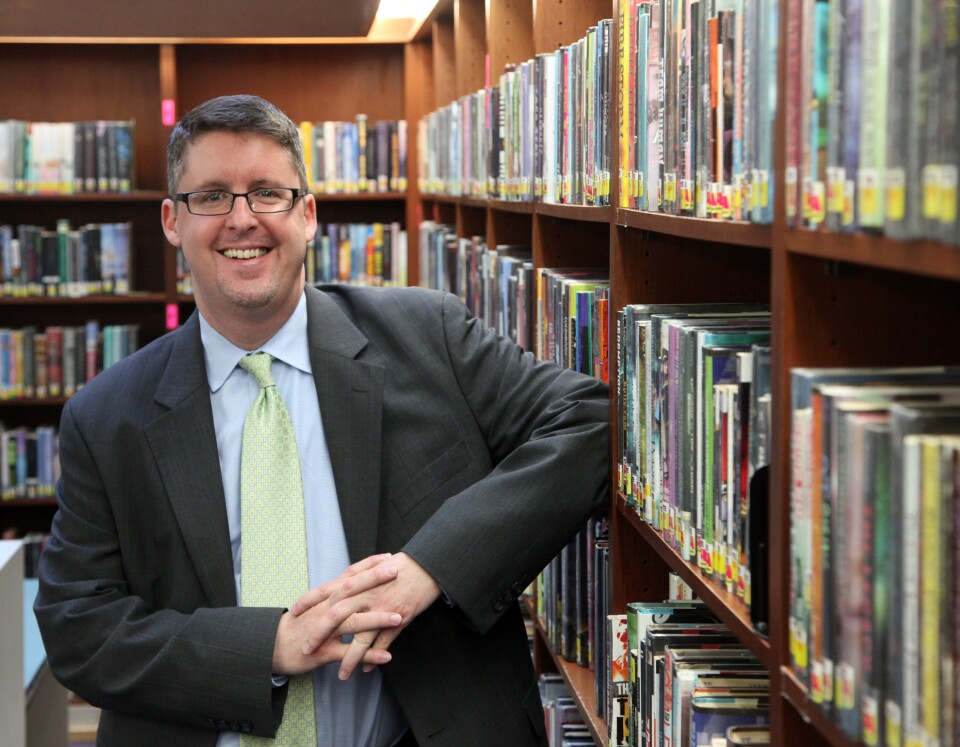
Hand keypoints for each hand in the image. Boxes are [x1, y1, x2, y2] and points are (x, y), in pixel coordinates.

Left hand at [293, 552, 441, 680]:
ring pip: (359, 637)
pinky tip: (365, 669)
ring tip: (340, 675)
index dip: (309, 602)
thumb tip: (341, 590)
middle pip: (335, 616)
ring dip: (348, 658)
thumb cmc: (401, 565)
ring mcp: (382, 608)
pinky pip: (382, 643)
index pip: (326, 591)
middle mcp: (366, 594)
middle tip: (307, 649)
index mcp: (358, 580)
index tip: (294, 612)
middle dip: (319, 635)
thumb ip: (357, 578)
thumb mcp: (374, 567)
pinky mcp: (398, 619)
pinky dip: (373, 657)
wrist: (427, 566)